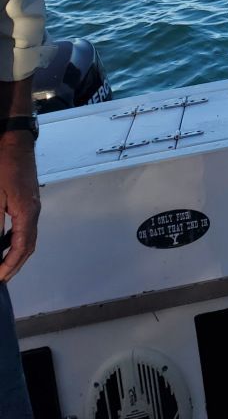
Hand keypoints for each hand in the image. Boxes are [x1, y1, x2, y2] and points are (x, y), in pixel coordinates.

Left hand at [0, 134, 39, 282]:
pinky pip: (24, 226)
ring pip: (27, 237)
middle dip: (14, 265)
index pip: (21, 249)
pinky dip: (14, 240)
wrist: (14, 141)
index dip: (9, 267)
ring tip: (1, 264)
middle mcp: (33, 211)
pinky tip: (3, 241)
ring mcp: (32, 204)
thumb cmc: (4, 164)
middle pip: (28, 246)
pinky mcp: (27, 199)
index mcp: (27, 213)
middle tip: (0, 278)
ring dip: (15, 254)